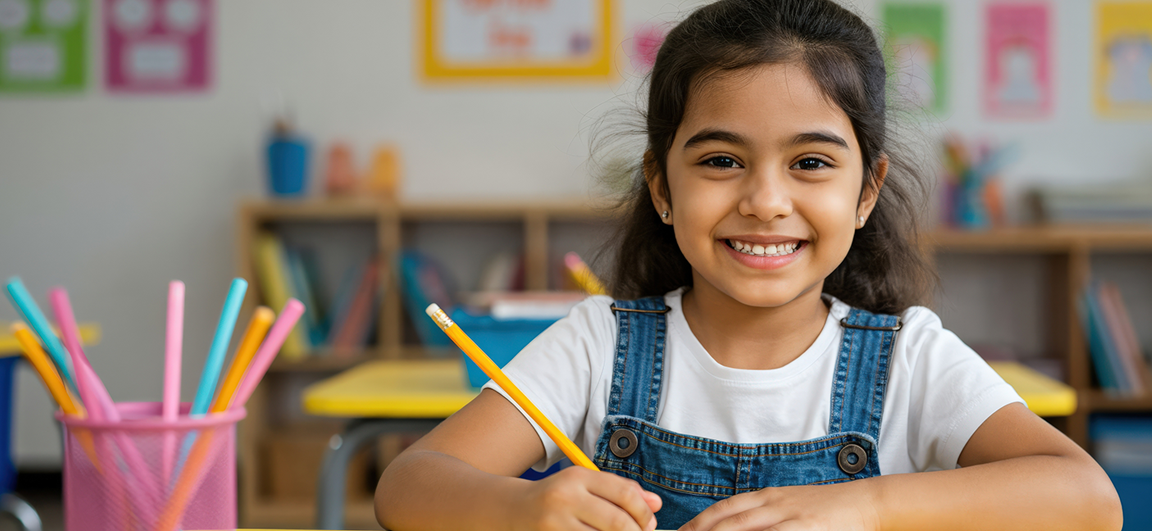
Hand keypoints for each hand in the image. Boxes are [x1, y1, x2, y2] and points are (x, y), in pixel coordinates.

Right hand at [514, 466, 662, 530]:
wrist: (514, 509)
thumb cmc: (559, 497)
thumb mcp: (586, 485)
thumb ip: (622, 491)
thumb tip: (656, 504)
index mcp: (578, 477)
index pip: (624, 493)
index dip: (644, 512)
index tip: (650, 523)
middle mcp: (565, 498)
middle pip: (617, 522)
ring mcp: (555, 523)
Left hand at [680, 481, 879, 530]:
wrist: (865, 502)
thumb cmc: (826, 509)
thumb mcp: (790, 506)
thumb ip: (763, 517)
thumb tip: (736, 527)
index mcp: (768, 497)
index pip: (725, 508)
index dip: (700, 522)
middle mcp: (774, 504)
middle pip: (729, 520)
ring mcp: (790, 517)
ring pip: (746, 529)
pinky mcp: (806, 530)